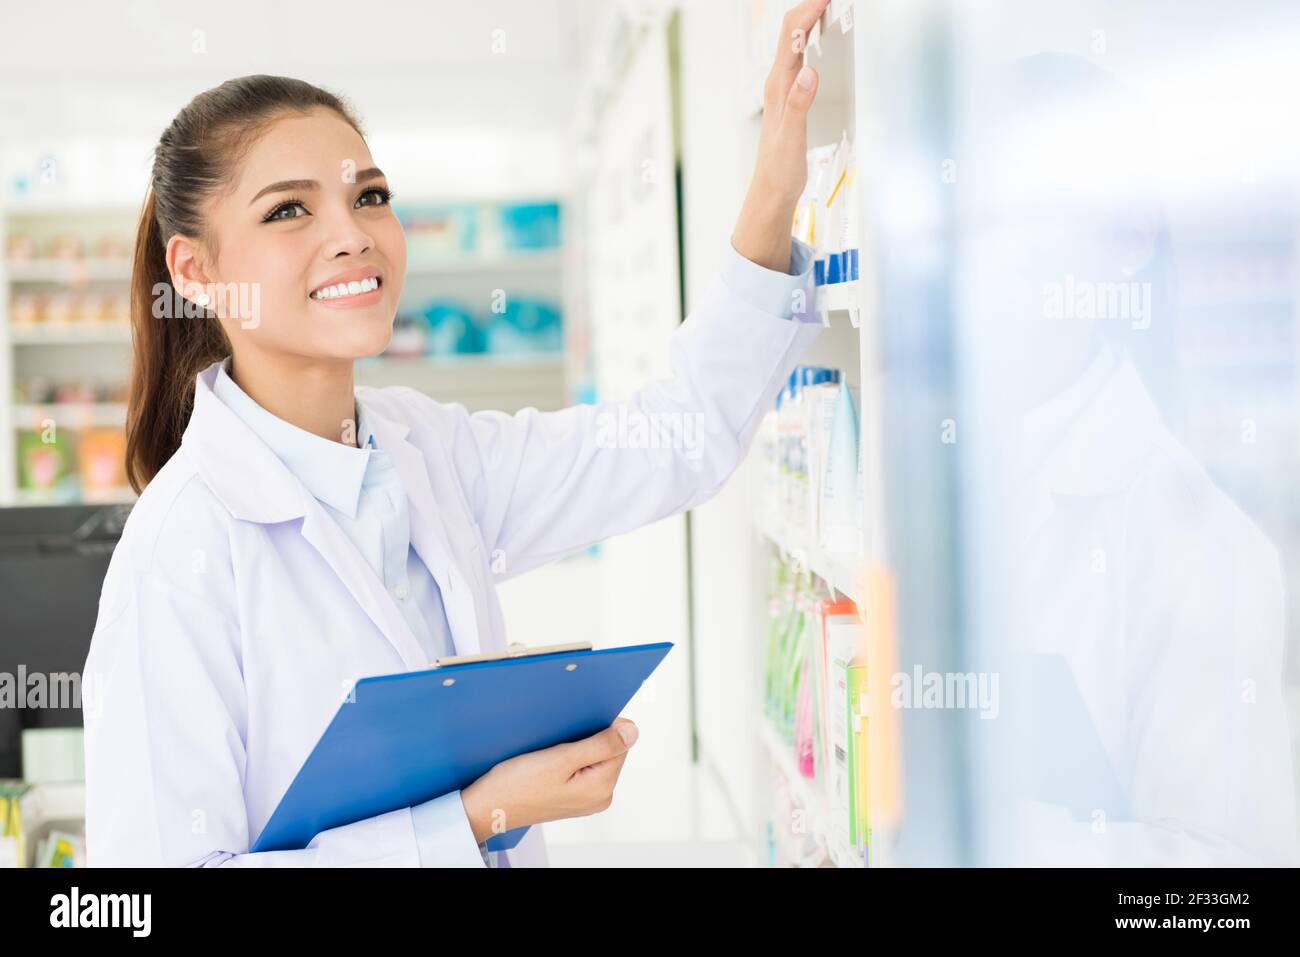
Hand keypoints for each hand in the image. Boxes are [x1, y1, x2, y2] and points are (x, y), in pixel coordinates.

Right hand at [460, 717, 638, 843]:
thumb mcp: (561, 758)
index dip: (600, 728)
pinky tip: (550, 762)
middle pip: (609, 750)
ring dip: (577, 747)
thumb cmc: (518, 784)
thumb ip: (600, 745)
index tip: (574, 730)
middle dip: (587, 738)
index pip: (620, 743)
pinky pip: (582, 768)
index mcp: (602, 788)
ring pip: (594, 757)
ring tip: (551, 754)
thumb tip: (633, 732)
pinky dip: (569, 759)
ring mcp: (588, 799)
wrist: (489, 806)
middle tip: (559, 743)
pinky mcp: (574, 796)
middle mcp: (600, 797)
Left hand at [732, 0, 829, 271]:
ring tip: (826, 6)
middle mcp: (778, 82)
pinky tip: (819, 39)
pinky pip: (799, 57)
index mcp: (778, 85)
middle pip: (791, 30)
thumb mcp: (792, 136)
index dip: (809, 9)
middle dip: (809, 6)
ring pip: (794, 41)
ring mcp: (784, 88)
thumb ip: (799, 103)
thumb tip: (808, 71)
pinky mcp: (791, 97)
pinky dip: (810, 38)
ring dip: (809, 18)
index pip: (791, 34)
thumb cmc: (780, 168)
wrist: (772, 191)